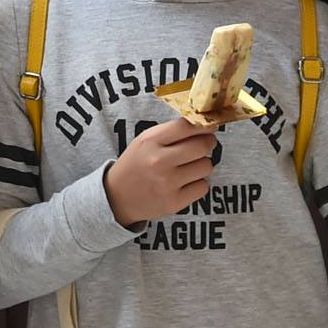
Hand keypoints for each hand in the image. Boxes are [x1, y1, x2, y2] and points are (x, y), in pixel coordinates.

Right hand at [103, 118, 217, 227]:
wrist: (117, 197)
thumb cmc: (137, 164)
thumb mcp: (146, 141)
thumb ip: (172, 132)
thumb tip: (206, 125)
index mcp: (151, 141)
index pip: (187, 126)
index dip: (204, 125)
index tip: (210, 127)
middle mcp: (159, 161)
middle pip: (202, 146)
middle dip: (208, 143)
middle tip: (205, 144)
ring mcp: (167, 184)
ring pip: (206, 166)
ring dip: (202, 164)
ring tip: (189, 166)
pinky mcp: (174, 203)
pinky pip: (203, 187)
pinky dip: (198, 184)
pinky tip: (185, 183)